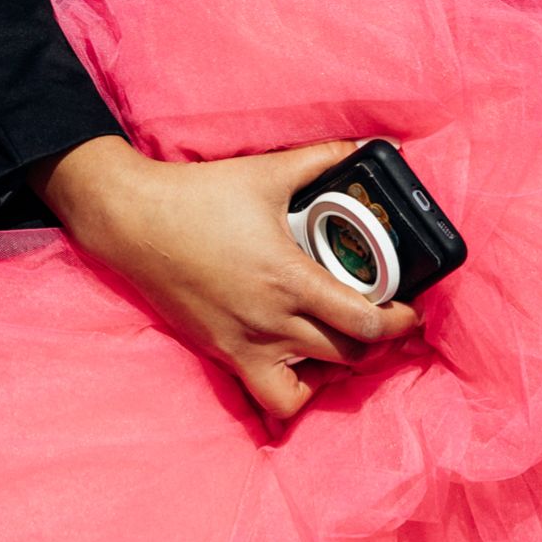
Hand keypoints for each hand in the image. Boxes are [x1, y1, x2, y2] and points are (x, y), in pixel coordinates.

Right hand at [33, 134, 420, 421]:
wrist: (131, 222)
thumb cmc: (198, 196)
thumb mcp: (266, 172)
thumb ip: (323, 159)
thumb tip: (367, 144)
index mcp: (289, 278)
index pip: (364, 322)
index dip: (399, 320)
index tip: (410, 307)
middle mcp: (270, 321)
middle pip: (348, 356)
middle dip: (379, 342)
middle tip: (387, 319)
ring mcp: (244, 344)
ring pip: (313, 385)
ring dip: (340, 369)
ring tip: (346, 342)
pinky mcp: (223, 353)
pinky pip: (270, 397)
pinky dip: (294, 391)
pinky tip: (301, 363)